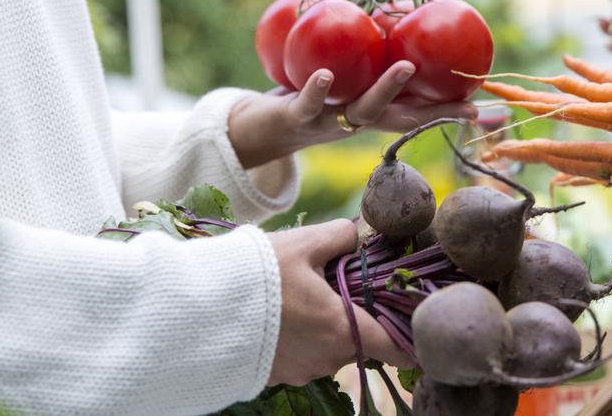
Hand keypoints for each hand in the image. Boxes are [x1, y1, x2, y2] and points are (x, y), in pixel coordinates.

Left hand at [228, 61, 476, 169]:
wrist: (267, 126)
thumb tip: (404, 7)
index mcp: (376, 110)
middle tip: (463, 98)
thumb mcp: (351, 70)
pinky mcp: (299, 117)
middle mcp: (360, 121)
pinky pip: (309, 103)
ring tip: (404, 66)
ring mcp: (331, 121)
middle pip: (403, 116)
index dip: (449, 109)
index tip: (480, 106)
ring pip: (364, 110)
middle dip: (434, 109)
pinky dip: (317, 90)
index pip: (420, 112)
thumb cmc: (317, 91)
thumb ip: (376, 45)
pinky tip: (324, 74)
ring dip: (386, 91)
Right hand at [268, 219, 410, 384]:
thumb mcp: (303, 243)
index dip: (410, 336)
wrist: (198, 312)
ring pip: (330, 347)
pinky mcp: (277, 375)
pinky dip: (301, 336)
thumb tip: (358, 236)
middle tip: (339, 285)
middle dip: (356, 314)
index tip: (413, 321)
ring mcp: (301, 371)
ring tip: (301, 295)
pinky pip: (303, 355)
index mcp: (343, 328)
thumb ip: (341, 236)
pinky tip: (281, 314)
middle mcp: (328, 358)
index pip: (398, 349)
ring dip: (326, 325)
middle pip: (361, 339)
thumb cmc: (256, 276)